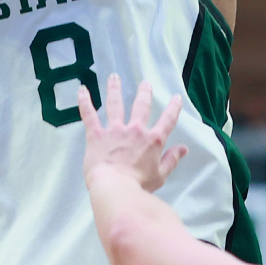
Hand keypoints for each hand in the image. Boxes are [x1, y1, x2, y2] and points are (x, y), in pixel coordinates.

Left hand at [80, 73, 185, 192]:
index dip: (173, 108)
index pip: (167, 120)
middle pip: (141, 106)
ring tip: (114, 77)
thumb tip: (184, 148)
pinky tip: (82, 90)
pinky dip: (84, 101)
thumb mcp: (161, 175)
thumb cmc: (139, 185)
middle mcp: (135, 130)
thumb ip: (172, 160)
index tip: (176, 97)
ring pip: (115, 104)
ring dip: (115, 89)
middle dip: (144, 93)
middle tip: (146, 83)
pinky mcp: (96, 134)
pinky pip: (89, 115)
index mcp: (153, 141)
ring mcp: (115, 130)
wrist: (115, 187)